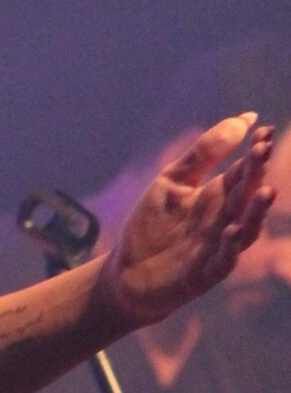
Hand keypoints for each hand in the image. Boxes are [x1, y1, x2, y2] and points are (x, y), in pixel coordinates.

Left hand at [100, 116, 276, 328]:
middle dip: (256, 173)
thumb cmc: (152, 225)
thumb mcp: (172, 181)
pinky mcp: (204, 274)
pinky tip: (233, 229)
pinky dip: (231, 246)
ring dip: (256, 212)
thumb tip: (243, 119)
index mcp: (216, 196)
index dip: (254, 152)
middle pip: (245, 195)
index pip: (242, 170)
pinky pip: (223, 260)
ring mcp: (217, 248)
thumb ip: (203, 153)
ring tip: (266, 190)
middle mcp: (224, 220)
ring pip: (246, 229)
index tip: (264, 129)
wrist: (127, 273)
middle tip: (263, 149)